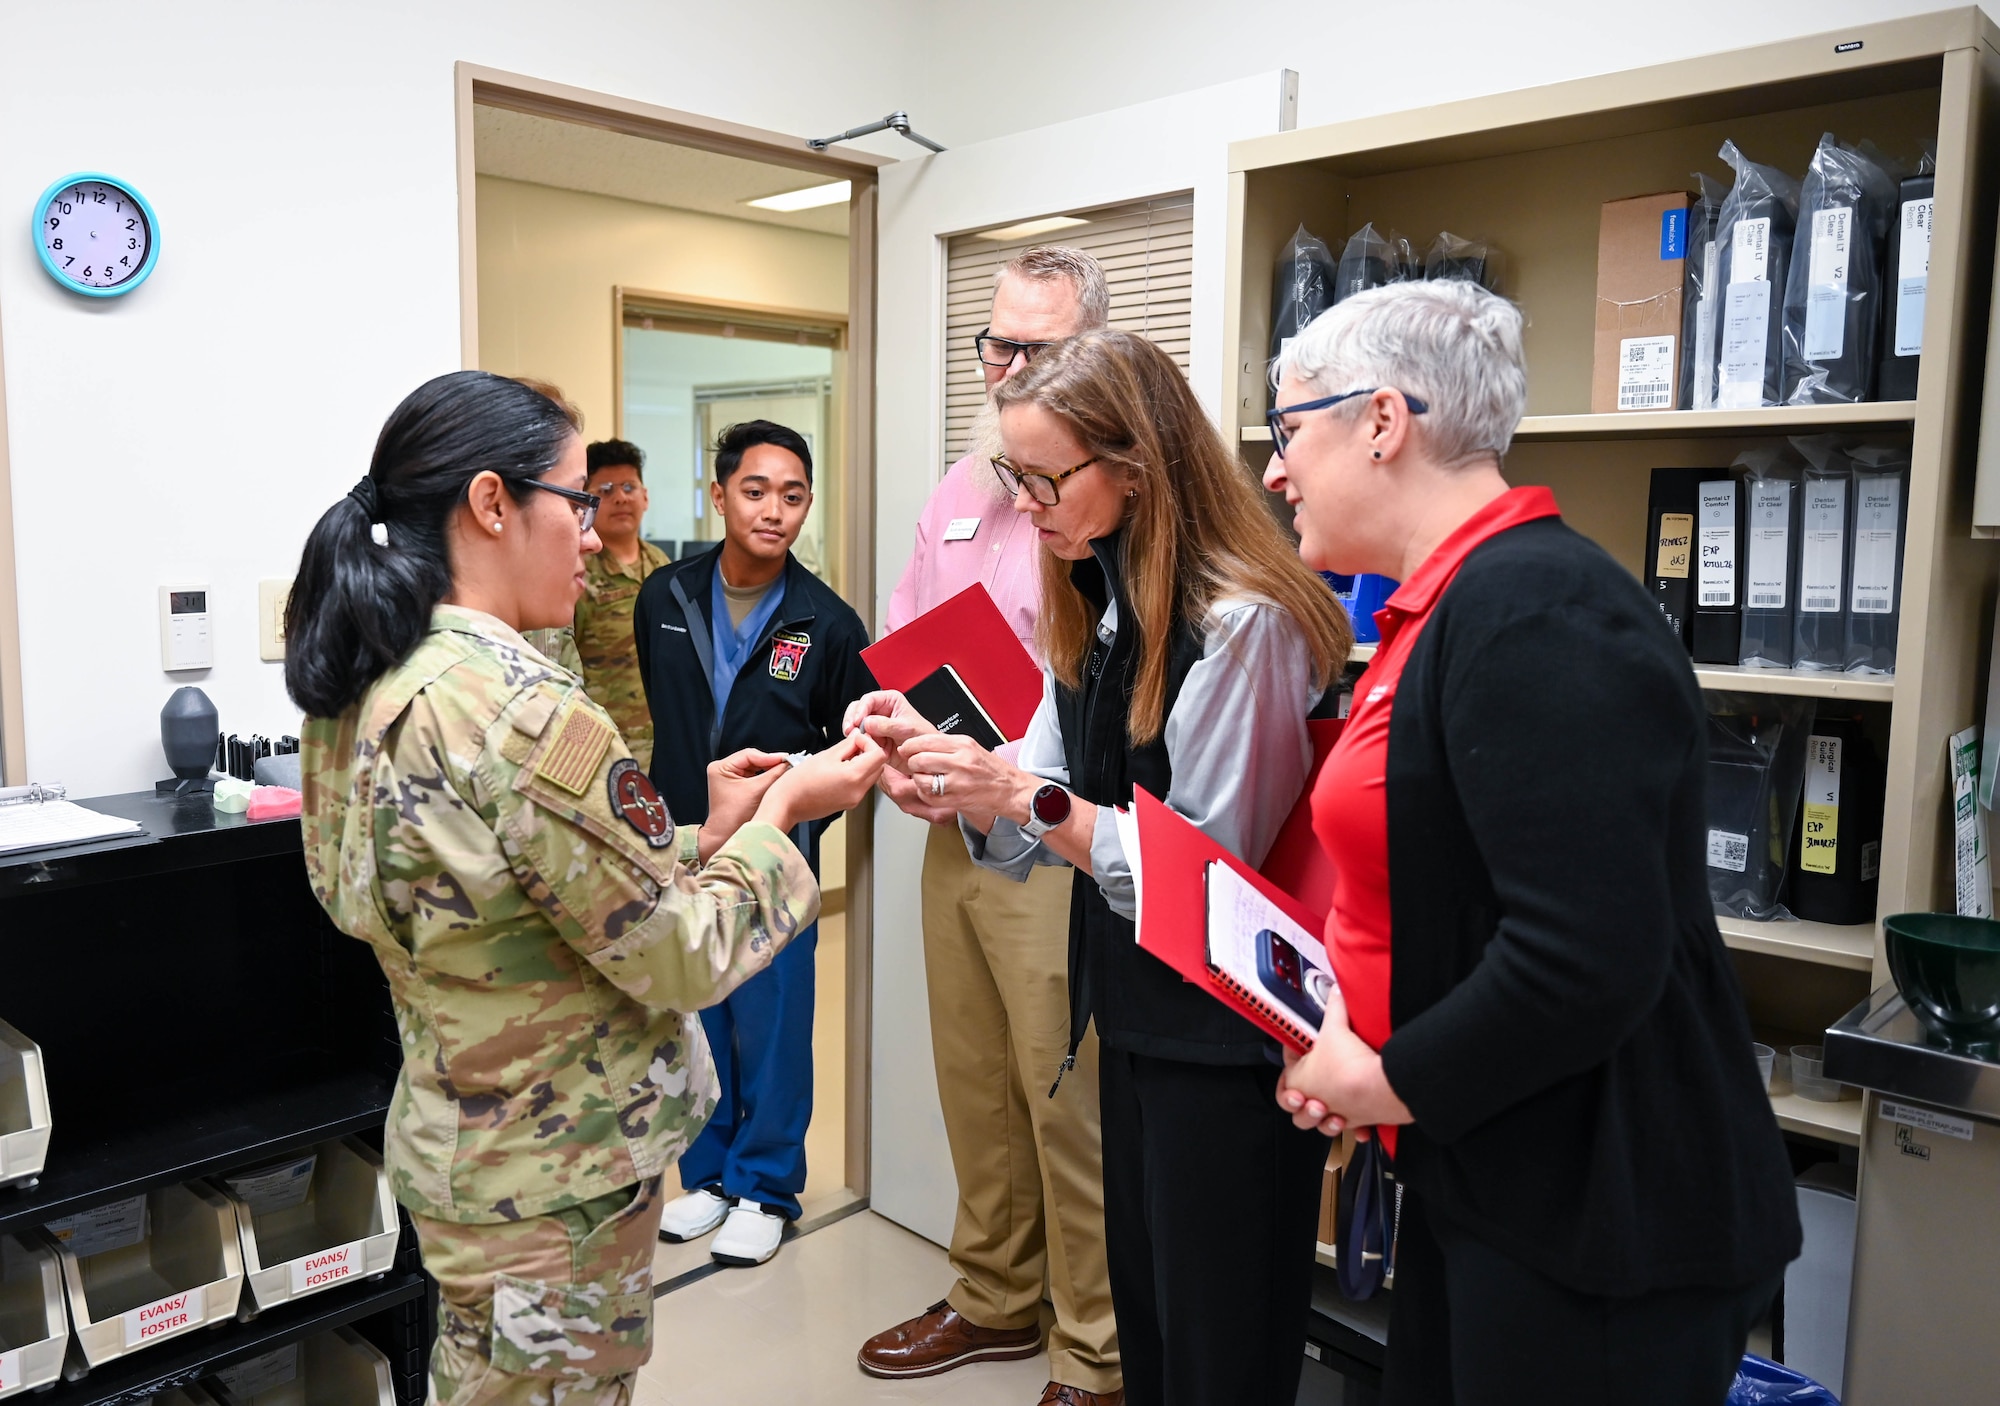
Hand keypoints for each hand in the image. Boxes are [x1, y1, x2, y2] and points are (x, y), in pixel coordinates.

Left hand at [698, 749, 789, 862]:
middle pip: (753, 760)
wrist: (725, 836)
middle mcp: (723, 769)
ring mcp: (729, 777)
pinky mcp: (736, 784)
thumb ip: (774, 774)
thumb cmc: (735, 817)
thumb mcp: (757, 791)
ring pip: (755, 767)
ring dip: (769, 770)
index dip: (770, 757)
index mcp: (721, 767)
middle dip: (771, 763)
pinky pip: (754, 775)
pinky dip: (765, 777)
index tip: (787, 759)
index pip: (750, 755)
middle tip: (789, 764)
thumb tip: (789, 763)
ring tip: (785, 771)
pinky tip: (777, 778)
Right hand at [756, 732, 887, 831]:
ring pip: (872, 776)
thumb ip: (847, 745)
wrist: (787, 804)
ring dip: (863, 764)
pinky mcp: (850, 803)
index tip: (855, 741)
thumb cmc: (799, 781)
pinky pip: (862, 785)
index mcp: (854, 776)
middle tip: (850, 748)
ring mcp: (855, 799)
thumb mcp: (826, 755)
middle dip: (868, 753)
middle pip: (879, 766)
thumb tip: (857, 737)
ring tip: (842, 760)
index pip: (879, 754)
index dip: (868, 743)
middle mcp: (858, 791)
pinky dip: (857, 775)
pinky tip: (840, 771)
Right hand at [846, 691, 933, 774]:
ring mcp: (875, 725)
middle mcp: (881, 711)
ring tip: (856, 740)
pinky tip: (860, 747)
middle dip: (852, 720)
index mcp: (890, 701)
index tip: (858, 721)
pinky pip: (859, 738)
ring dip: (854, 732)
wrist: (924, 756)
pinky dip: (857, 742)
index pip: (869, 699)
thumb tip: (868, 722)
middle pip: (858, 710)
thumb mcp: (907, 728)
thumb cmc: (923, 737)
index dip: (861, 709)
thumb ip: (887, 725)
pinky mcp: (873, 738)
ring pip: (856, 724)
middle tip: (850, 730)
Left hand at [891, 728, 1030, 831]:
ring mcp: (958, 783)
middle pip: (920, 759)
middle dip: (912, 762)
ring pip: (922, 779)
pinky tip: (932, 790)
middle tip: (914, 764)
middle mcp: (960, 762)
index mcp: (963, 745)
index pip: (926, 741)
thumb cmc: (991, 769)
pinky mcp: (956, 800)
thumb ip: (946, 744)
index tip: (906, 749)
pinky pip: (929, 797)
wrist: (1010, 790)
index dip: (910, 745)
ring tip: (924, 777)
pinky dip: (925, 793)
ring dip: (918, 779)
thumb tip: (919, 743)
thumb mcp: (971, 747)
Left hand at [1274, 986, 1413, 1136]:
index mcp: (1300, 1083)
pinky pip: (1353, 1129)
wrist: (1379, 1087)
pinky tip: (1360, 1125)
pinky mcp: (1359, 1121)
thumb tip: (1335, 991)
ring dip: (1326, 1118)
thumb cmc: (1349, 1065)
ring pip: (1322, 1125)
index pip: (1284, 1077)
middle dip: (1302, 1102)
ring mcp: (1338, 1115)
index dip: (1289, 1061)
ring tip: (1332, 1107)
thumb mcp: (1336, 1027)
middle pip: (1299, 1110)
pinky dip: (1356, 1128)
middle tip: (1310, 1090)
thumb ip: (1334, 1007)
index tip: (1297, 1052)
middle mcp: (1315, 1104)